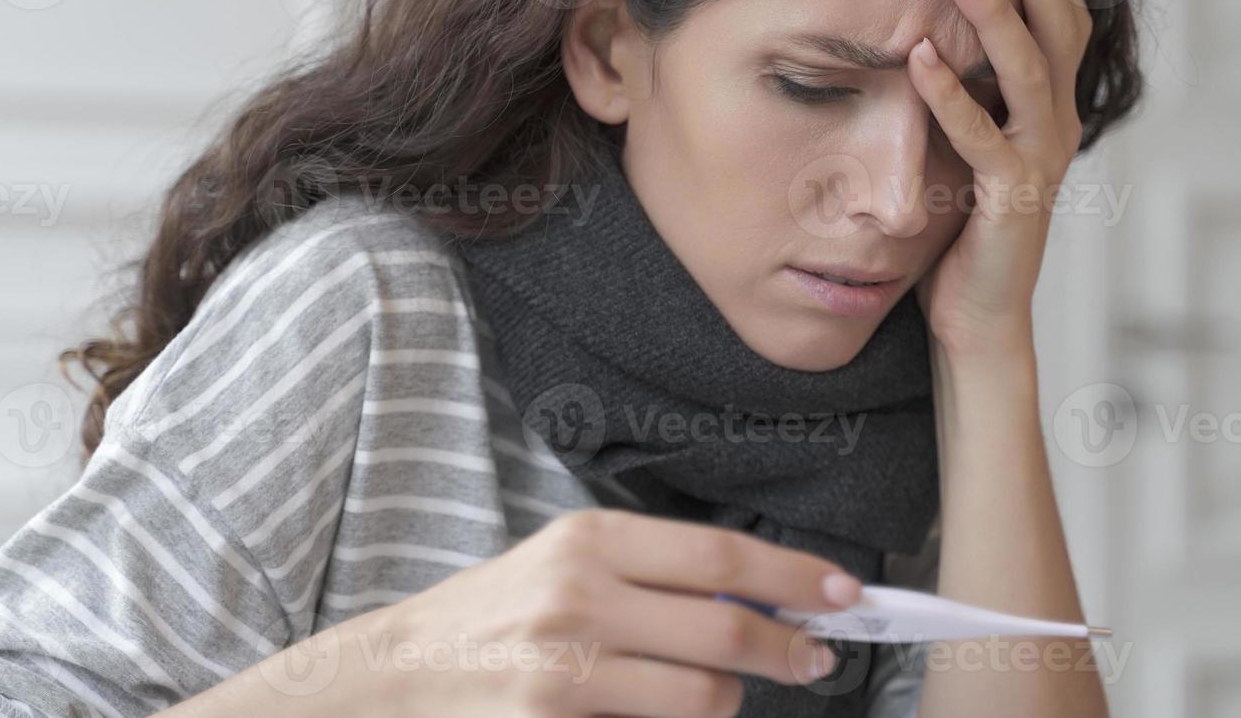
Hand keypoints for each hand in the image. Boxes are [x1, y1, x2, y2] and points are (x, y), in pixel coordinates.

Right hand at [361, 508, 862, 716]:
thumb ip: (654, 576)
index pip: (721, 557)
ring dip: (731, 698)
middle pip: (726, 629)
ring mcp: (564, 670)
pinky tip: (661, 713)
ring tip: (718, 690)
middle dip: (792, 650)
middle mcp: (579, 595)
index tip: (845, 594)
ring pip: (703, 696)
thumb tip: (761, 597)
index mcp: (588, 540)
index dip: (795, 578)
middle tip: (818, 658)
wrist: (395, 675)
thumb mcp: (566, 566)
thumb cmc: (493, 615)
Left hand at [909, 0, 1092, 357]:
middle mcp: (1056, 130)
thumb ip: (966, 98)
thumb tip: (923, 33)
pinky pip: (982, 140)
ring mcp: (1039, 165)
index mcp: (1049, 113)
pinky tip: (919, 59)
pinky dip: (950, 98)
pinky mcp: (1010, 201)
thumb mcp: (967, 147)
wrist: (978, 314)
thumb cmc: (964, 229)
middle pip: (1060, 34)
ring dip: (997, 20)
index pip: (1061, 25)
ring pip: (1029, 77)